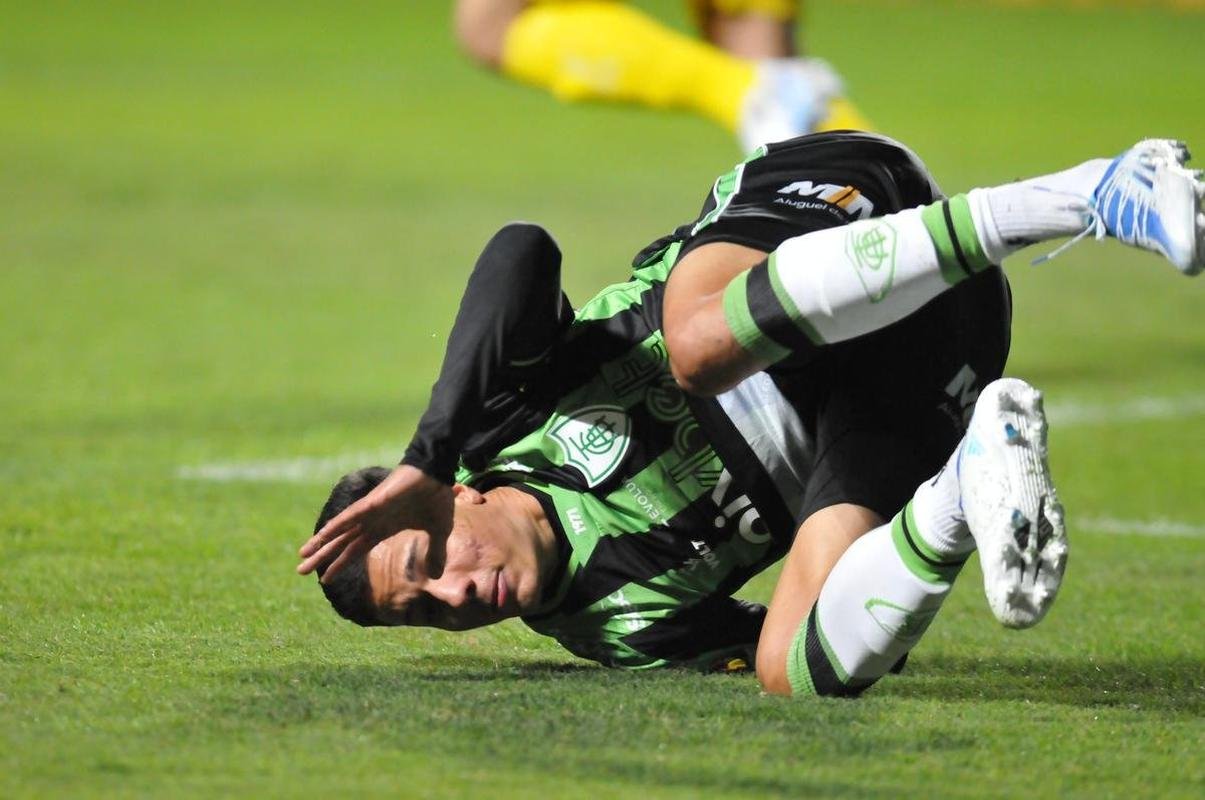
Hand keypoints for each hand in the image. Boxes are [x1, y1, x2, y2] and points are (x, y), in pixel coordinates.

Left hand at [296, 464, 454, 581]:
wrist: (438, 473)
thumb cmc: (435, 497)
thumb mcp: (438, 532)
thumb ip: (435, 553)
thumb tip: (436, 575)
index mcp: (383, 528)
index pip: (355, 550)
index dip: (340, 563)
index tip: (324, 579)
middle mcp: (371, 521)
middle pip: (341, 543)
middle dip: (321, 556)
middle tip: (300, 570)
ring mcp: (370, 511)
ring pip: (340, 530)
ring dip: (321, 543)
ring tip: (302, 555)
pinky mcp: (374, 501)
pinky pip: (351, 516)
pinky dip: (337, 525)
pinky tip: (323, 535)